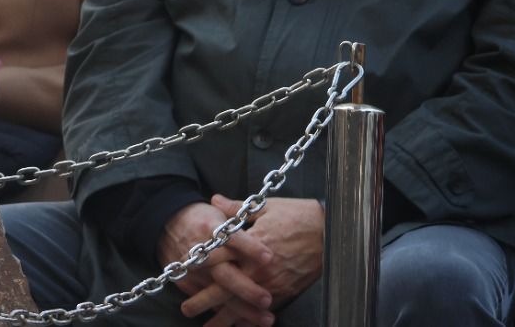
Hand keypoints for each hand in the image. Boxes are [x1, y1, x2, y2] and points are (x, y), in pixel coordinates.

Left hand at [175, 197, 324, 322]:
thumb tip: (214, 200)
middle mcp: (260, 268)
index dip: (200, 263)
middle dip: (205, 299)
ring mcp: (272, 283)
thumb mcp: (267, 206)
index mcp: (252, 244)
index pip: (221, 256)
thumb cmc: (298, 216)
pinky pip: (263, 311)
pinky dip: (250, 321)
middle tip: (186, 308)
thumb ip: (238, 208)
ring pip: (243, 305)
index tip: (183, 268)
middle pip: (227, 287)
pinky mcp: (284, 292)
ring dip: (224, 318)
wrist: (330, 232)